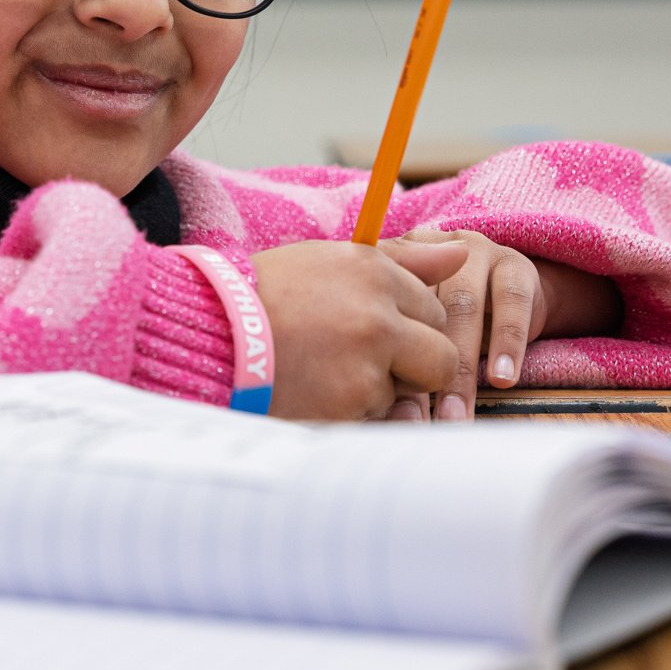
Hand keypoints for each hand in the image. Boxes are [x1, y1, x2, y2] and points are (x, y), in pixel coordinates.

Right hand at [250, 239, 465, 421]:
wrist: (208, 336)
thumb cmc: (265, 295)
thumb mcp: (329, 261)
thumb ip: (403, 260)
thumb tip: (462, 251)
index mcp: (373, 270)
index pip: (435, 307)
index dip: (408, 325)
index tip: (371, 329)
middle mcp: (378, 314)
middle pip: (442, 356)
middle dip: (415, 367)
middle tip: (365, 362)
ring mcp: (368, 362)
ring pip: (408, 393)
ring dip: (379, 393)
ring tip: (326, 374)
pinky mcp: (352, 404)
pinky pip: (376, 419)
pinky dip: (352, 414)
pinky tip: (315, 393)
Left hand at [394, 229, 624, 421]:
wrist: (511, 292)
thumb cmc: (450, 320)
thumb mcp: (419, 331)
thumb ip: (402, 360)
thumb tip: (389, 416)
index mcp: (396, 264)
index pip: (386, 310)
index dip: (386, 359)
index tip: (385, 410)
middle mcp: (431, 253)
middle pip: (423, 312)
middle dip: (423, 374)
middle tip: (419, 423)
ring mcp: (475, 255)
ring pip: (465, 309)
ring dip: (462, 368)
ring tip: (458, 414)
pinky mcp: (516, 267)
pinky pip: (512, 304)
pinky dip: (508, 344)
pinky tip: (503, 379)